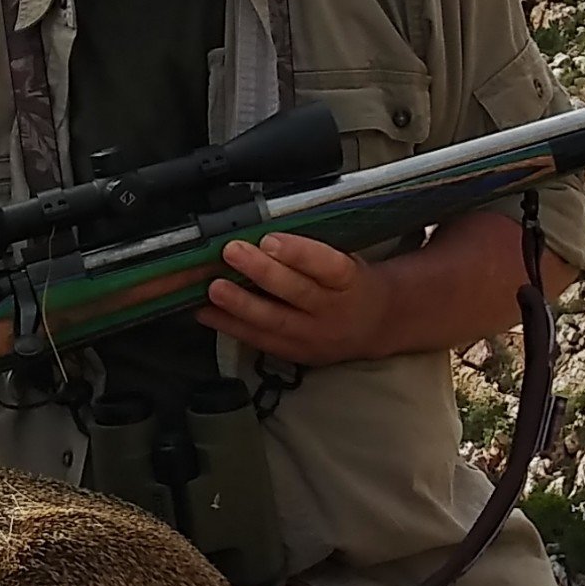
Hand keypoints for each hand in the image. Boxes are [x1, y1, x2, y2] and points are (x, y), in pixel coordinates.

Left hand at [197, 233, 394, 365]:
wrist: (376, 324)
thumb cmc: (351, 283)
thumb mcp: (344, 258)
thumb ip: (310, 250)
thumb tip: (262, 232)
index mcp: (348, 279)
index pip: (326, 265)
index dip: (298, 253)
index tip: (269, 240)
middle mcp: (332, 311)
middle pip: (296, 292)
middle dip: (262, 272)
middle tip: (232, 252)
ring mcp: (314, 336)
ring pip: (275, 321)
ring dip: (240, 304)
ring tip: (214, 289)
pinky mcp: (296, 353)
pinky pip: (261, 340)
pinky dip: (232, 326)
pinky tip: (208, 313)